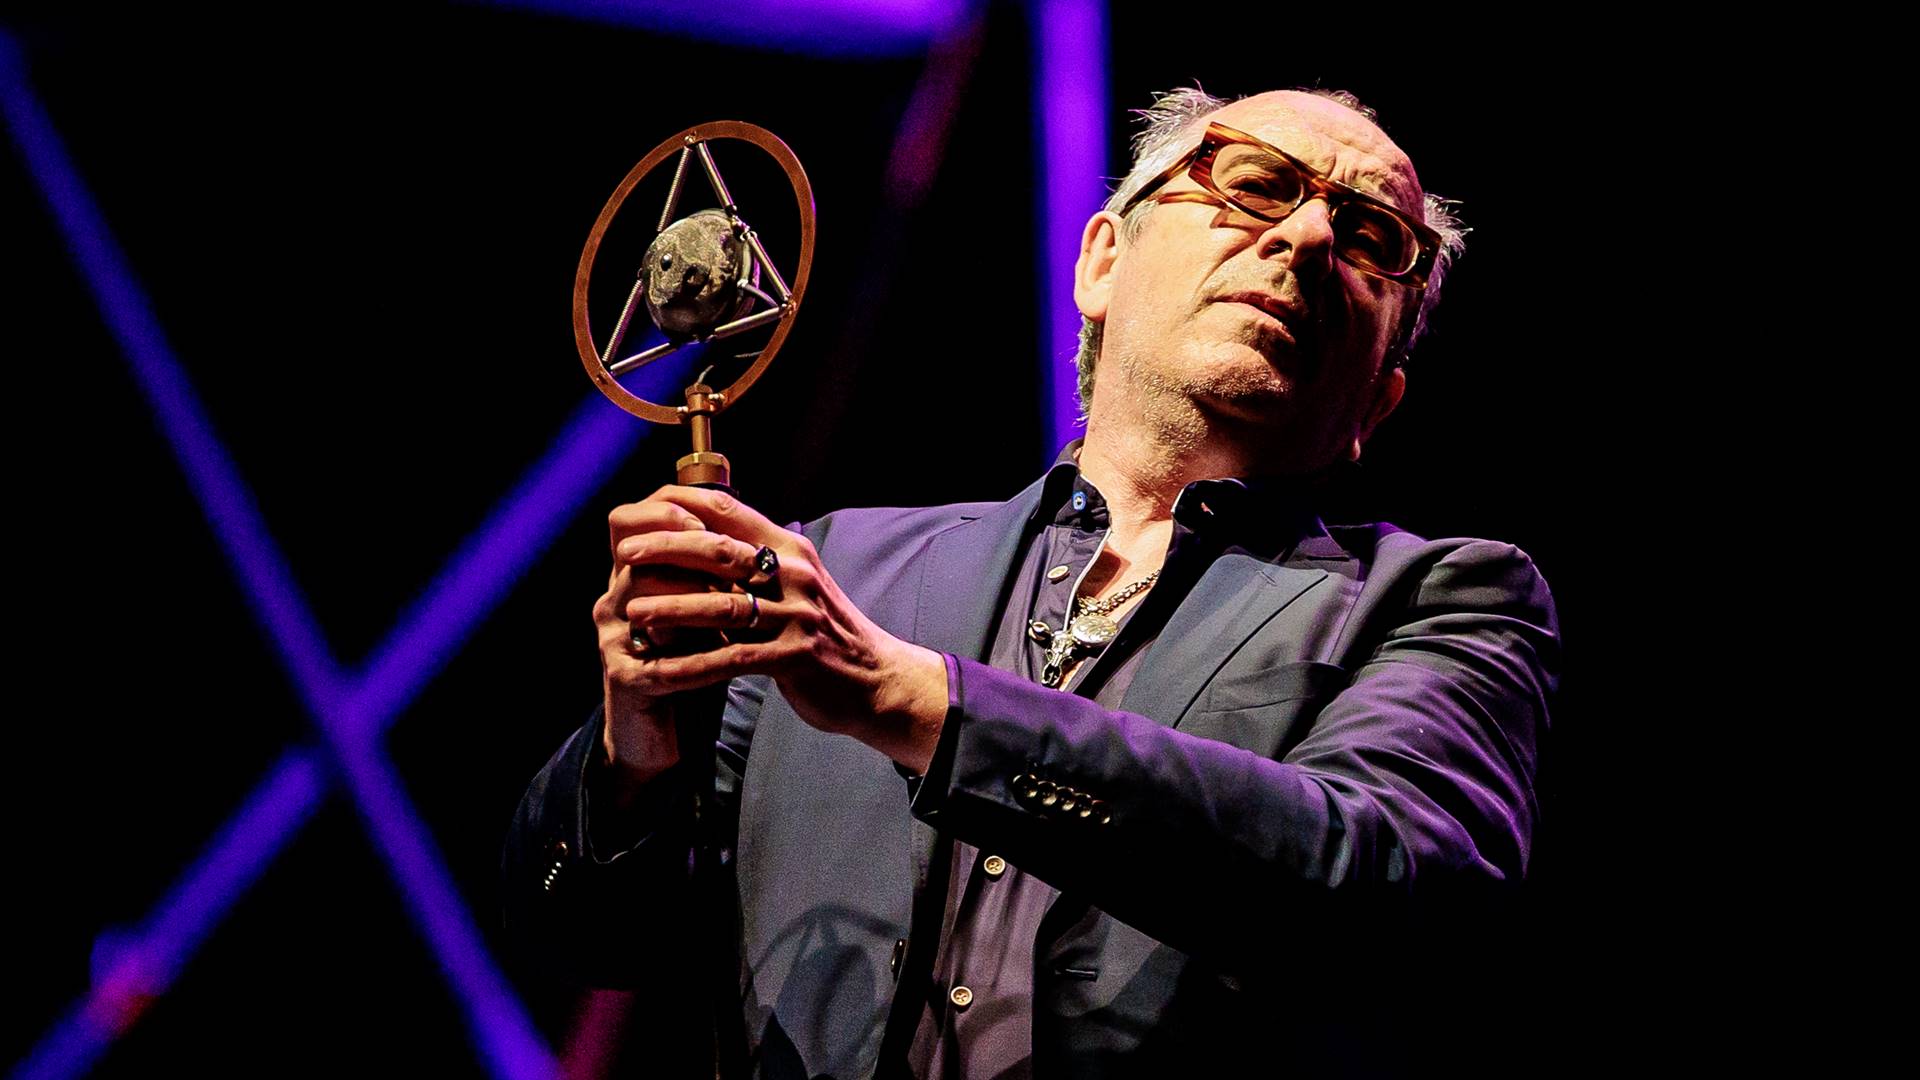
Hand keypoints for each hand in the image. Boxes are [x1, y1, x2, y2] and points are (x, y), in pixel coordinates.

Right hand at [593, 491, 732, 785]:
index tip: (722, 517)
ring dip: (699, 601)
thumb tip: (752, 527)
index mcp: (627, 575)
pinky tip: (740, 662)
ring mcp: (612, 639)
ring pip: (646, 603)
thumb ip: (709, 571)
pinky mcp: (623, 679)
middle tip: (750, 560)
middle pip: (640, 556)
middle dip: (698, 552)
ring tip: (747, 606)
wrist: (656, 729)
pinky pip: (664, 666)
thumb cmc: (686, 659)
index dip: (668, 511)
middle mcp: (612, 599)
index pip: (628, 522)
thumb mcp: (698, 608)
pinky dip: (705, 662)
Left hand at [609, 485, 948, 772]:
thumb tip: (702, 545)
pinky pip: (732, 659)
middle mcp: (795, 575)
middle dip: (667, 550)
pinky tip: (662, 671)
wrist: (876, 680)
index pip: (731, 513)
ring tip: (632, 609)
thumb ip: (758, 565)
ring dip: (672, 607)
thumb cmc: (827, 633)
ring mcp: (797, 615)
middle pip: (720, 552)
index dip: (683, 509)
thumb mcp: (799, 587)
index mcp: (791, 551)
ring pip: (722, 605)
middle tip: (625, 554)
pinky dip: (692, 665)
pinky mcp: (796, 657)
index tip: (644, 513)